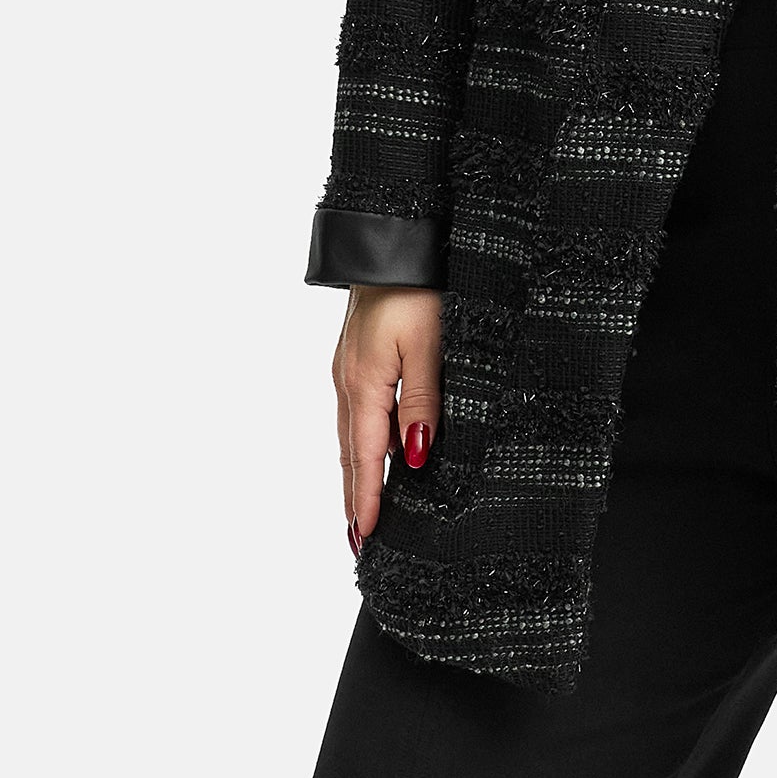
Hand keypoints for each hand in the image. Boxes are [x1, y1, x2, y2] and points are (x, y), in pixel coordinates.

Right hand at [333, 286, 441, 553]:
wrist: (390, 240)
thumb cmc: (416, 289)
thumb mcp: (429, 346)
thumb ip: (422, 402)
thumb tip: (415, 457)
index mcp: (365, 384)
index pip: (366, 456)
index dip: (366, 498)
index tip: (364, 536)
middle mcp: (348, 381)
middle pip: (351, 451)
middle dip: (354, 494)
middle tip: (357, 537)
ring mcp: (348, 368)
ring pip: (352, 432)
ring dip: (356, 469)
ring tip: (360, 505)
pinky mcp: (356, 355)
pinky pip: (356, 410)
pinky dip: (360, 440)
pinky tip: (371, 447)